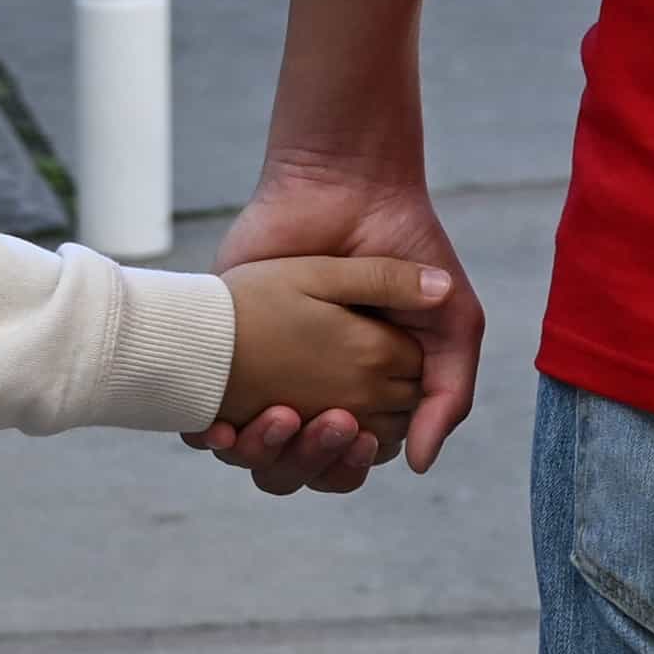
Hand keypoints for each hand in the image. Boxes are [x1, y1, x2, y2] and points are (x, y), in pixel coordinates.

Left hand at [215, 254, 454, 446]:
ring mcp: (264, 377)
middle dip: (309, 461)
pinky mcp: (222, 353)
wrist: (349, 186)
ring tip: (283, 417)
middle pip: (299, 467)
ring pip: (252, 454)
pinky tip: (225, 425)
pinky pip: (201, 422)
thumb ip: (448, 393)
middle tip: (329, 423)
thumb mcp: (452, 321)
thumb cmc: (407, 248)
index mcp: (362, 397)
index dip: (349, 465)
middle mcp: (311, 394)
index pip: (347, 463)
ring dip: (265, 453)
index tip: (359, 439)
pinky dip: (211, 436)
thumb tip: (419, 464)